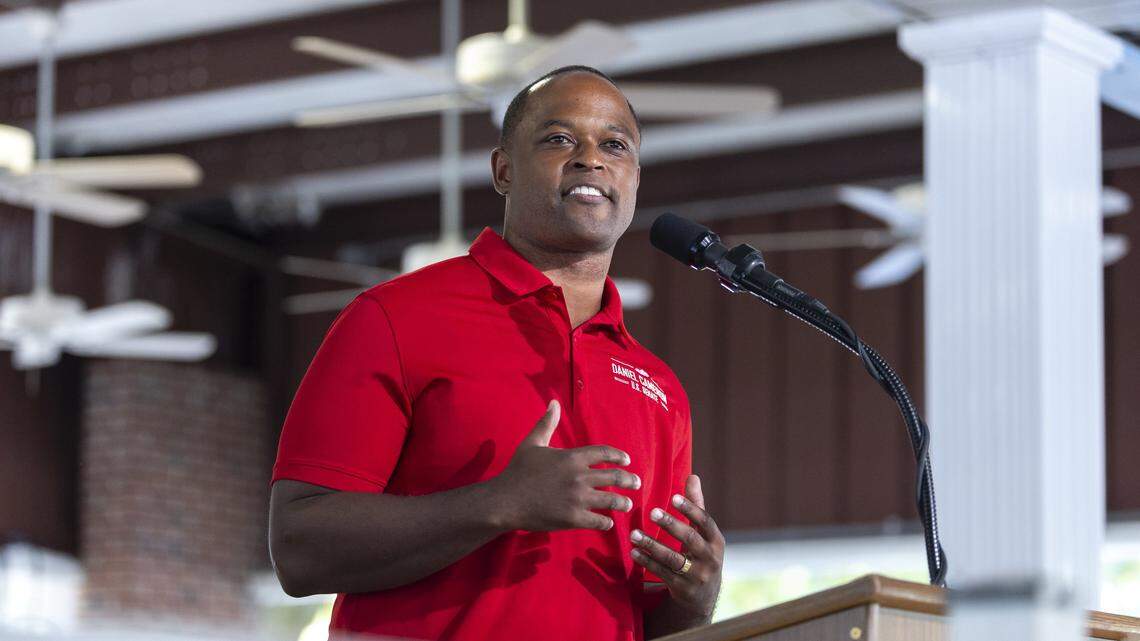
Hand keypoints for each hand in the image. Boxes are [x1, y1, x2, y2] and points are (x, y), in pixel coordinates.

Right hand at [489, 400, 641, 531]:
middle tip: (636, 483)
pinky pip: (599, 521)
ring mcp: (578, 499)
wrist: (506, 500)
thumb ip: (546, 423)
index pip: (604, 453)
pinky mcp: (574, 518)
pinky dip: (606, 522)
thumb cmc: (518, 471)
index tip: (627, 461)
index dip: (618, 456)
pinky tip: (608, 522)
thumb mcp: (532, 443)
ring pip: (611, 501)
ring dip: (622, 503)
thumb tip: (554, 402)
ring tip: (627, 504)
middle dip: (629, 480)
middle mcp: (579, 477)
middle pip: (614, 477)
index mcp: (572, 457)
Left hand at [630, 474, 723, 619]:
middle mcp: (710, 558)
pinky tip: (634, 552)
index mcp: (716, 540)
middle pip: (690, 539)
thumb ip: (697, 505)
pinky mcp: (682, 588)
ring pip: (673, 558)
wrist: (704, 595)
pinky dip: (647, 562)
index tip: (674, 497)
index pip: (706, 522)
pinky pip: (662, 573)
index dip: (691, 509)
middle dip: (671, 525)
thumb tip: (693, 476)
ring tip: (634, 534)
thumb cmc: (701, 553)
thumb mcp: (703, 532)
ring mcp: (696, 575)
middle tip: (652, 512)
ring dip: (652, 545)